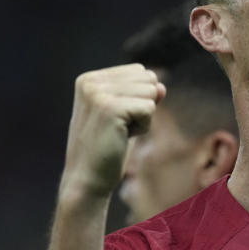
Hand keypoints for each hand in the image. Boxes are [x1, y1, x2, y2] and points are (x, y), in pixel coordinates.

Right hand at [60, 64, 165, 201]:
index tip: (116, 119)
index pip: (139, 71)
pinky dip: (144, 127)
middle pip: (147, 79)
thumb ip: (143, 94)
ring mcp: (98, 93)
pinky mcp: (110, 108)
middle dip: (143, 106)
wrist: (87, 178)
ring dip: (143, 117)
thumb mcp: (127, 114)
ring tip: (119, 132)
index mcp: (90, 78)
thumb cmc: (109, 146)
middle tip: (119, 127)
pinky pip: (149, 108)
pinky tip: (122, 137)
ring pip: (151, 92)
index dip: (138, 98)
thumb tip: (161, 86)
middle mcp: (91, 81)